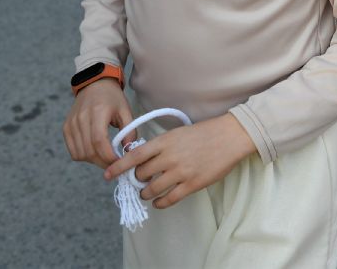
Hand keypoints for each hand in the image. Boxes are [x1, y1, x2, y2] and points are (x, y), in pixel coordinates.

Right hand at [63, 79, 133, 168]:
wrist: (95, 84)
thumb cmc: (112, 98)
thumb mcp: (125, 111)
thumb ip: (130, 131)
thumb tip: (129, 152)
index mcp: (98, 111)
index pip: (99, 141)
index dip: (108, 156)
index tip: (119, 162)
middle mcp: (81, 118)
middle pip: (89, 150)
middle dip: (103, 162)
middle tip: (114, 164)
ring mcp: (71, 123)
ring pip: (80, 154)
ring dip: (93, 161)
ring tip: (105, 157)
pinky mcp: (66, 128)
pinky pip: (73, 151)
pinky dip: (83, 156)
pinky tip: (94, 151)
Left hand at [103, 113, 255, 208]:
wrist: (228, 137)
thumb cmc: (204, 132)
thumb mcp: (178, 133)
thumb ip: (161, 145)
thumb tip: (144, 160)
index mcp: (165, 141)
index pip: (134, 155)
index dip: (118, 167)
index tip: (107, 175)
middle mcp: (169, 157)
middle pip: (141, 174)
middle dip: (137, 179)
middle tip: (139, 180)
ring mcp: (180, 172)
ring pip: (152, 190)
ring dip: (146, 194)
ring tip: (147, 193)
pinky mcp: (192, 185)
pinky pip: (169, 199)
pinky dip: (160, 203)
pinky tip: (159, 202)